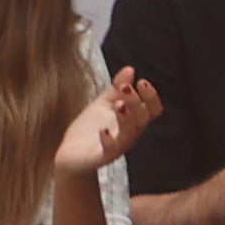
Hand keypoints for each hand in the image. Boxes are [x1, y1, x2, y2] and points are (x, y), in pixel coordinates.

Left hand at [55, 66, 160, 182]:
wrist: (71, 155)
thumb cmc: (91, 128)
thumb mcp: (105, 103)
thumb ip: (117, 87)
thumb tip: (130, 68)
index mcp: (133, 120)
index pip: (152, 109)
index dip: (151, 96)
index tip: (141, 81)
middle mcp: (129, 134)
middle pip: (143, 118)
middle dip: (136, 101)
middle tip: (124, 87)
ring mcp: (117, 146)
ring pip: (129, 133)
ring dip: (126, 117)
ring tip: (118, 104)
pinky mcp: (101, 157)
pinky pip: (110, 151)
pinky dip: (108, 140)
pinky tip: (102, 131)